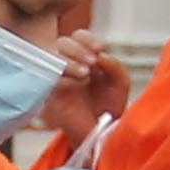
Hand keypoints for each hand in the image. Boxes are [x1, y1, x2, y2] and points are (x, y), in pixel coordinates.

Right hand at [37, 32, 129, 147]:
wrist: (101, 134)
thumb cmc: (110, 108)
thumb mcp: (120, 83)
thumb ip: (114, 66)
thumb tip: (100, 56)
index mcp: (86, 57)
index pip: (79, 36)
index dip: (87, 38)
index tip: (100, 50)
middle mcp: (70, 64)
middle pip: (63, 42)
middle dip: (79, 48)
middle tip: (92, 63)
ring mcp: (59, 78)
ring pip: (52, 56)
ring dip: (70, 60)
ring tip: (85, 74)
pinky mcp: (51, 93)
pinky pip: (49, 76)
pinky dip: (64, 76)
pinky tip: (77, 84)